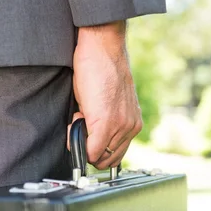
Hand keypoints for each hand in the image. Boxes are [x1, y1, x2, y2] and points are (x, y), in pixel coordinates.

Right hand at [68, 21, 142, 169]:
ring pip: (98, 157)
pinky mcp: (107, 123)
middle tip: (82, 127)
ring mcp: (121, 127)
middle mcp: (130, 128)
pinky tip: (77, 116)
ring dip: (84, 144)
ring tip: (81, 118)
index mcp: (132, 123)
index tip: (87, 131)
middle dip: (89, 149)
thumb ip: (105, 123)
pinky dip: (78, 141)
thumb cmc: (102, 69)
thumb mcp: (108, 102)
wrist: (103, 48)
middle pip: (107, 161)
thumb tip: (91, 138)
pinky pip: (91, 150)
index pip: (114, 155)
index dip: (95, 148)